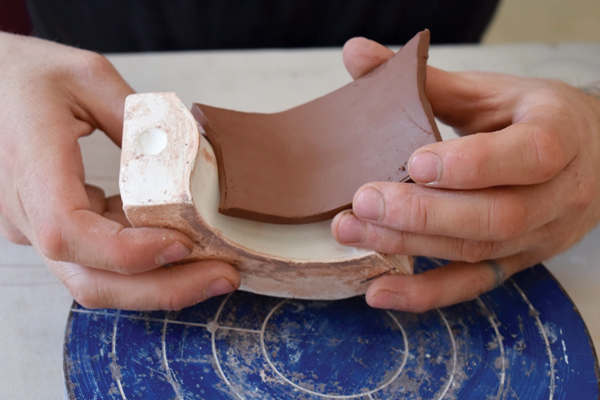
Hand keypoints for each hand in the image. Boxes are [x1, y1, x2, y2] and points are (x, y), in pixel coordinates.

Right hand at [0, 33, 238, 309]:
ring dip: (159, 284)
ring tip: (215, 270)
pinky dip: (144, 264)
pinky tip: (185, 250)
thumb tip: (186, 159)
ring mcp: (38, 227)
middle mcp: (27, 211)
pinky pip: (99, 261)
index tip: (183, 244)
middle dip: (163, 289)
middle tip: (224, 276)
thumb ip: (137, 120)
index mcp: (30, 166)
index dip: (127, 252)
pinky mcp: (54, 228)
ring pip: (97, 280)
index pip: (70, 232)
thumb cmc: (25, 76)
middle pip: (90, 280)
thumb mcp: (87, 77)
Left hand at [332, 37, 599, 311]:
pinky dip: (424, 294)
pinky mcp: (515, 263)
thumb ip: (426, 80)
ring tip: (353, 231)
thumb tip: (355, 53)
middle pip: (495, 216)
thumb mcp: (492, 92)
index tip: (414, 162)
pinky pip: (471, 286)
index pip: (529, 155)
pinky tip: (378, 291)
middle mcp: (556, 194)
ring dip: (409, 246)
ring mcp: (537, 237)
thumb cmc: (531, 119)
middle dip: (424, 213)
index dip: (473, 164)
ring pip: (476, 252)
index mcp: (559, 135)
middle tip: (363, 201)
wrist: (591, 158)